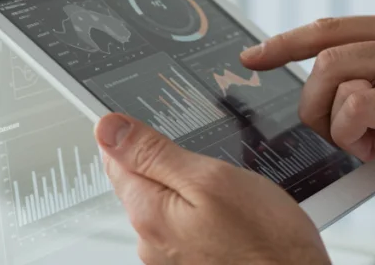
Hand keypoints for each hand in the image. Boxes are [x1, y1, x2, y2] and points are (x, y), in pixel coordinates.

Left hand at [95, 113, 329, 264]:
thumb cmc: (266, 240)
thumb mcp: (211, 179)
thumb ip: (155, 153)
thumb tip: (108, 128)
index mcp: (148, 212)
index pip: (116, 158)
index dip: (134, 133)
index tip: (159, 123)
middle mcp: (151, 240)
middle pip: (142, 180)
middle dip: (169, 161)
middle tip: (209, 155)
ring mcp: (172, 256)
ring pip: (169, 201)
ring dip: (191, 186)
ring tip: (229, 185)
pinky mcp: (194, 262)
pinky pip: (189, 223)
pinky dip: (206, 209)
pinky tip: (234, 210)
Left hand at [241, 13, 374, 241]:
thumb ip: (363, 77)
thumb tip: (308, 82)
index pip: (326, 28)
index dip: (283, 43)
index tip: (251, 57)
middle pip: (323, 56)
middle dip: (313, 103)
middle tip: (332, 132)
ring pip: (335, 76)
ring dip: (333, 121)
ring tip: (361, 140)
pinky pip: (356, 106)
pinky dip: (352, 133)